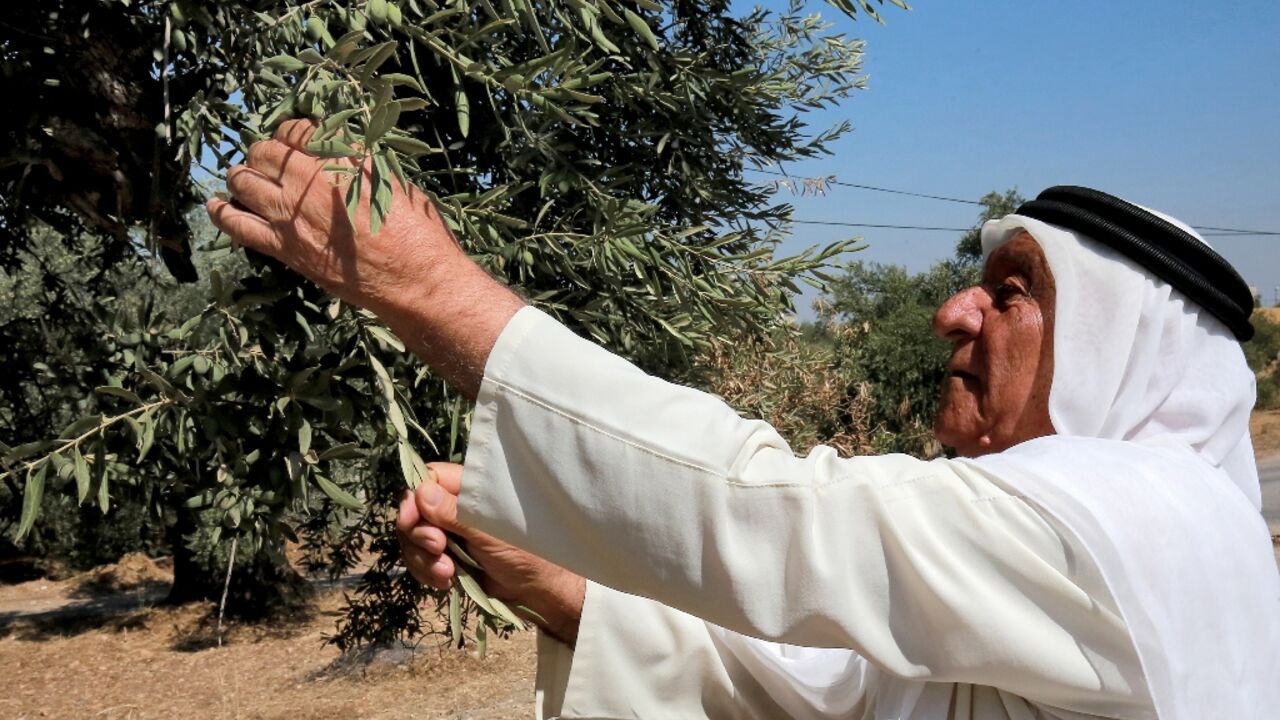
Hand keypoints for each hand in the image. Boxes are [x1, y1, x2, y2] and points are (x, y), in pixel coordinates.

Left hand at [206, 120, 524, 397]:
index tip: (297, 138)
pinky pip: (237, 225)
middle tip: (272, 160)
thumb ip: (360, 162)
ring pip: (244, 180)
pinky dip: (221, 212)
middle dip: (265, 151)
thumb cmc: (418, 230)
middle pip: (265, 151)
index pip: (297, 129)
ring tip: (246, 177)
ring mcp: (291, 215)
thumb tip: (336, 151)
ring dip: (242, 174)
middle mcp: (309, 180)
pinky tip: (214, 205)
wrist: (415, 280)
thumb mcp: (395, 180)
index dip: (293, 130)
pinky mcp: (284, 247)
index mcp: (340, 158)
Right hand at [396, 463, 584, 644]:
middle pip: (414, 512)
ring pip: (412, 540)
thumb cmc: (525, 552)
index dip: (413, 499)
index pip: (427, 479)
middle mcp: (453, 508)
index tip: (411, 520)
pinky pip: (419, 562)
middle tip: (440, 549)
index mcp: (469, 489)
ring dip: (423, 560)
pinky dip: (427, 574)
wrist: (536, 590)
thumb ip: (455, 514)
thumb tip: (421, 493)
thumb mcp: (489, 532)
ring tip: (448, 573)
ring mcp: (447, 534)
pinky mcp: (445, 558)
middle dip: (419, 535)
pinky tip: (446, 582)